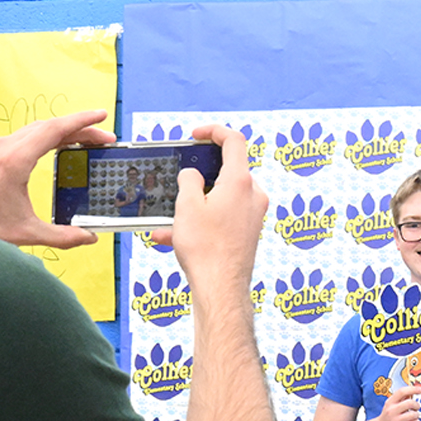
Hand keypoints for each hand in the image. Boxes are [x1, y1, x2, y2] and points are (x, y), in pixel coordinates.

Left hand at [0, 110, 112, 248]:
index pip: (54, 130)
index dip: (81, 122)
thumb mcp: (27, 233)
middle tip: (104, 139)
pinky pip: (23, 137)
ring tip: (85, 141)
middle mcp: (3, 148)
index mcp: (14, 160)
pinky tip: (56, 148)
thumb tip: (89, 238)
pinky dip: (45, 138)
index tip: (101, 116)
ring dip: (61, 132)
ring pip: (35, 130)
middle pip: (48, 127)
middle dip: (79, 129)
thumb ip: (63, 236)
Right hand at [167, 125, 268, 297]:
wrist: (220, 289)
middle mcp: (252, 195)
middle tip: (178, 181)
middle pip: (226, 171)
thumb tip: (191, 175)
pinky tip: (172, 237)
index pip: (234, 141)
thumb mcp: (186, 206)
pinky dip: (200, 222)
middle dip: (197, 177)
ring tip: (168, 220)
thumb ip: (188, 180)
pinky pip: (221, 217)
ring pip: (219, 198)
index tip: (196, 136)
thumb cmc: (206, 250)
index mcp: (240, 182)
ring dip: (193, 205)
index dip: (213, 132)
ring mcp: (252, 214)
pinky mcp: (248, 231)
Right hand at [370, 383, 420, 420]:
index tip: (420, 389)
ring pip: (413, 414)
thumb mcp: (391, 405)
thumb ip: (401, 398)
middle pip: (409, 403)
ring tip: (413, 416)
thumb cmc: (387, 416)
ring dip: (416, 415)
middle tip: (416, 407)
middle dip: (416, 404)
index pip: (402, 392)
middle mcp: (392, 411)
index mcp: (390, 402)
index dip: (413, 389)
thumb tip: (412, 391)